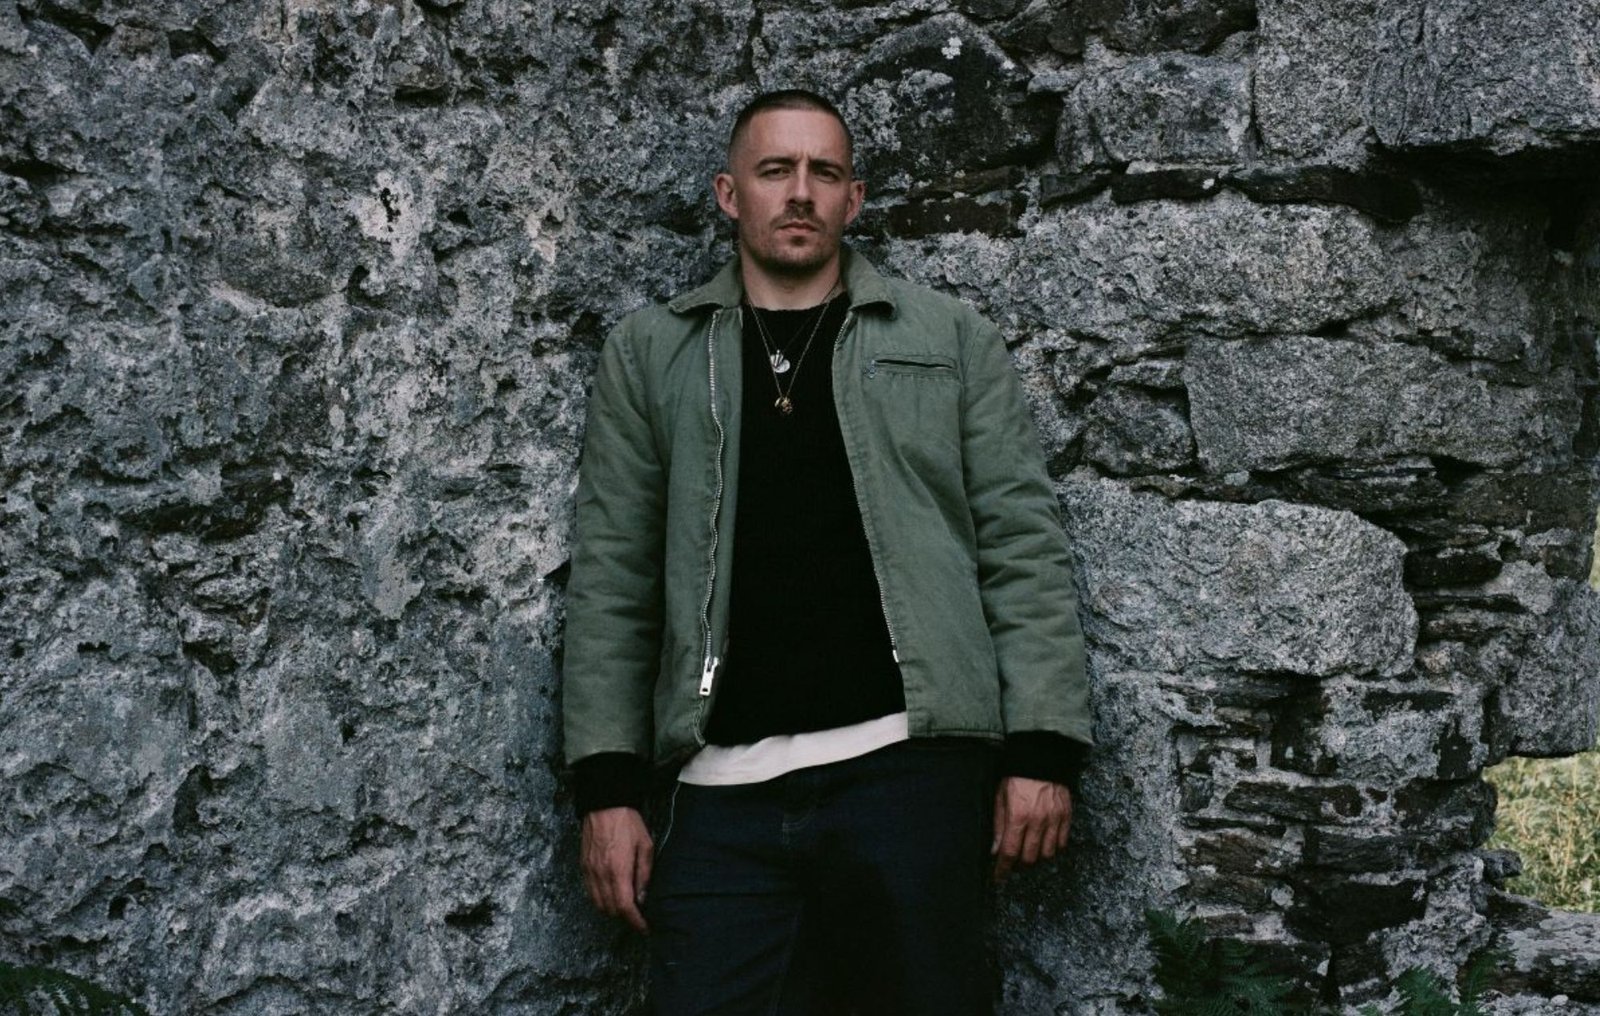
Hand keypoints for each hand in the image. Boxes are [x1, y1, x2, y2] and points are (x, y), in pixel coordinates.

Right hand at [581, 806, 653, 931]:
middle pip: (610, 909)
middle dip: (625, 917)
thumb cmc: (628, 823)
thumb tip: (642, 898)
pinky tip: (611, 895)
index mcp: (618, 870)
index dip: (635, 922)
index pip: (625, 907)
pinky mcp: (583, 866)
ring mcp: (589, 871)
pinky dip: (600, 900)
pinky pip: (590, 892)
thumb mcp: (645, 846)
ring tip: (626, 907)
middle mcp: (600, 874)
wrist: (604, 804)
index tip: (645, 928)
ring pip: (598, 903)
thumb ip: (644, 875)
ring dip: (612, 910)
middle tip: (638, 916)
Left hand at [991, 776, 1071, 881]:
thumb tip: (994, 851)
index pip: (1010, 852)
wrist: (1041, 757)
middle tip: (1012, 865)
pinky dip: (1053, 849)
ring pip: (1048, 854)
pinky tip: (1044, 845)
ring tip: (1028, 854)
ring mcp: (1055, 819)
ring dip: (1037, 859)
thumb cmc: (1016, 776)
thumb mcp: (1000, 797)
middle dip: (1019, 866)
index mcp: (1018, 816)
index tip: (999, 877)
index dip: (1003, 869)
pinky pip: (1063, 843)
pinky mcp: (1067, 815)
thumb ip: (998, 825)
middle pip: (1030, 858)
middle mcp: (1038, 821)